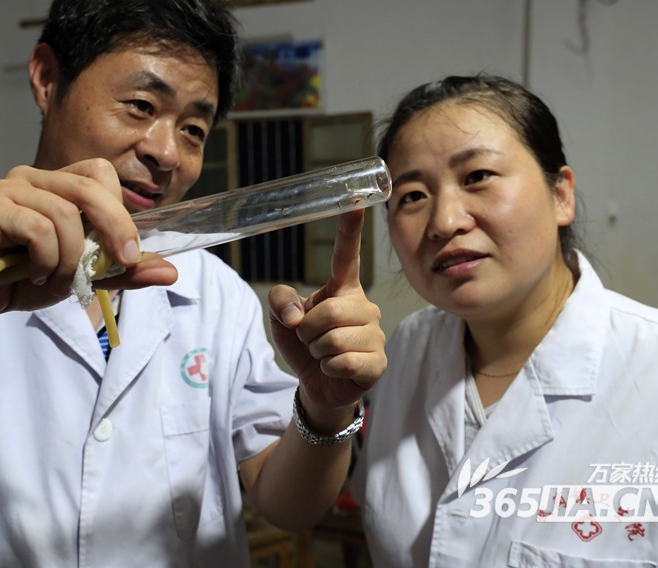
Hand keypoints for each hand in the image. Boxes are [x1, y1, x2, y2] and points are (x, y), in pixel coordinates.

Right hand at [0, 159, 177, 315]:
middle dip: (115, 229)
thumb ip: (124, 272)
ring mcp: (7, 189)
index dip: (121, 212)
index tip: (128, 254)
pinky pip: (37, 227)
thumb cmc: (24, 279)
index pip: (101, 174)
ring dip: (70, 259)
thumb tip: (171, 272)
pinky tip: (31, 274)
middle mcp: (32, 178)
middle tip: (120, 264)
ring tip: (53, 279)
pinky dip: (45, 259)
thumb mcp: (84, 277)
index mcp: (57, 185)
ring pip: (65, 214)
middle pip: (90, 187)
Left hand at [268, 209, 385, 428]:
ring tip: (323, 354)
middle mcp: (364, 306)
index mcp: (343, 288)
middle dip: (308, 329)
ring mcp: (375, 334)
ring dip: (317, 350)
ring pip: (334, 337)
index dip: (350, 229)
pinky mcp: (377, 362)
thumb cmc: (303, 345)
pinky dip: (328, 367)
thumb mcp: (281, 319)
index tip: (355, 201)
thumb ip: (279, 301)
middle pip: (329, 310)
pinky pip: (343, 361)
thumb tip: (297, 315)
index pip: (347, 255)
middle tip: (311, 339)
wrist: (318, 385)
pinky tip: (334, 369)